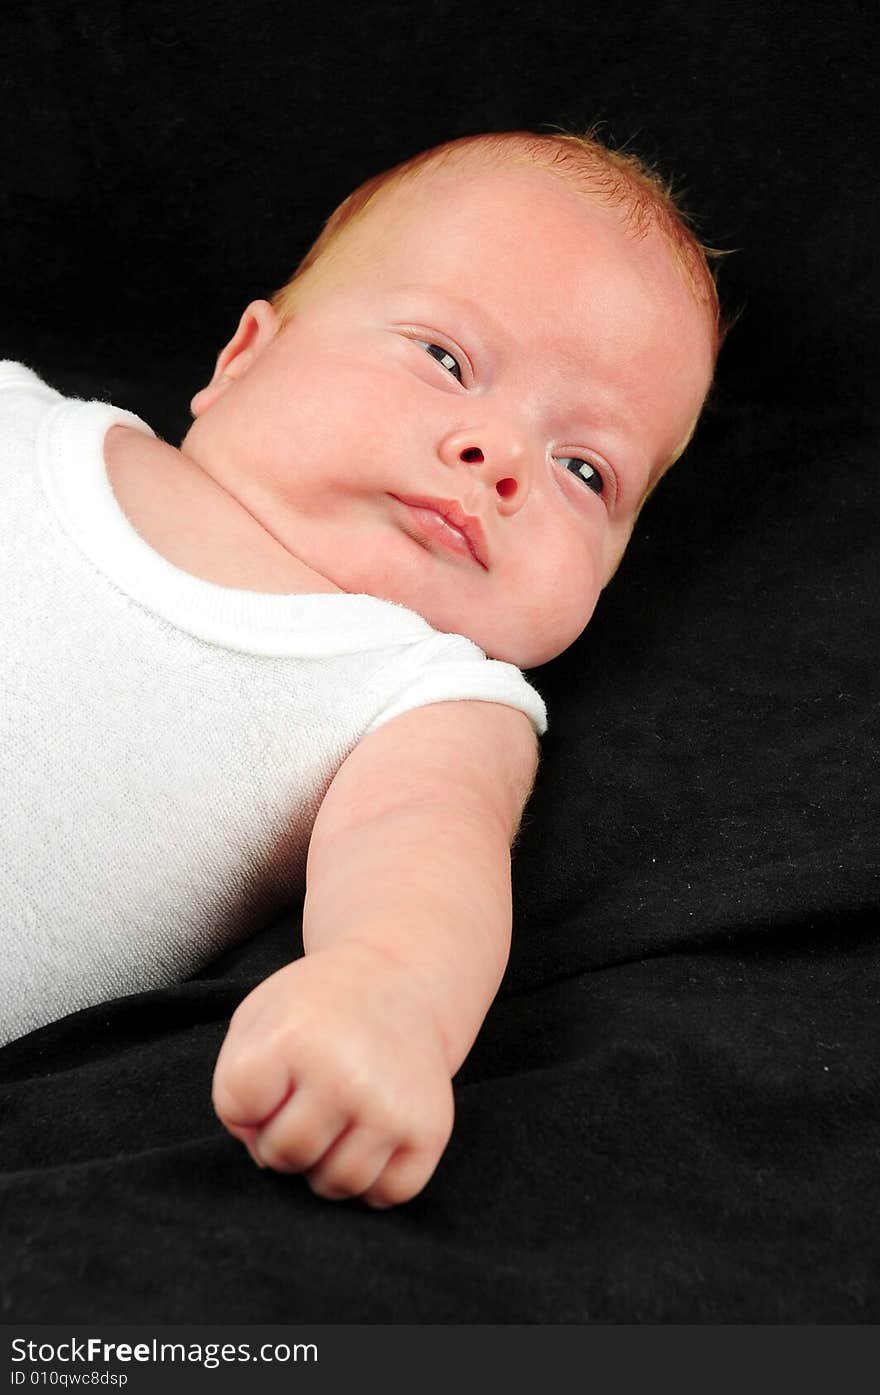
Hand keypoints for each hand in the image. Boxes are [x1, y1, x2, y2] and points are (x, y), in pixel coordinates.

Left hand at [211, 944, 454, 1207]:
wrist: (399, 979)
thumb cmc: (318, 1007)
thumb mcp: (259, 1017)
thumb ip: (235, 1086)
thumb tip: (262, 1156)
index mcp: (295, 1038)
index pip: (238, 1108)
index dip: (245, 1100)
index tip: (272, 1072)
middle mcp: (346, 1075)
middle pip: (285, 1154)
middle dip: (282, 1138)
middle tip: (303, 1103)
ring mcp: (391, 1107)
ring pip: (337, 1184)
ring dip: (326, 1165)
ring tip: (334, 1123)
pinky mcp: (430, 1129)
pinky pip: (388, 1194)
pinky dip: (373, 1180)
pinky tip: (369, 1139)